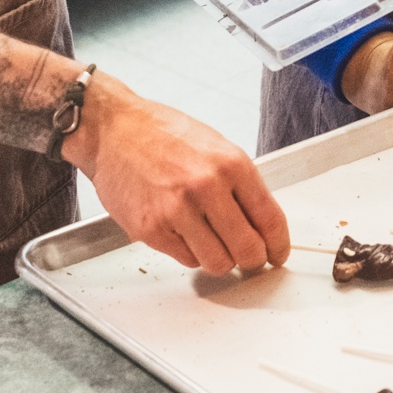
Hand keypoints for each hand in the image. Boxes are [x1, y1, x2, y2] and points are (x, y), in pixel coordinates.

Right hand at [68, 72, 290, 274]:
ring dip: (220, 259)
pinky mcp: (151, 229)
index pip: (270, 219)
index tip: (277, 253)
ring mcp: (177, 211)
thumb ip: (240, 184)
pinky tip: (182, 230)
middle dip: (253, 259)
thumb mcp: (216, 146)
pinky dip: (189, 252)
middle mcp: (207, 187)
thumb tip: (262, 223)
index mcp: (231, 164)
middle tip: (249, 258)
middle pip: (248, 250)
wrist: (113, 129)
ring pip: (218, 263)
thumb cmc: (163, 134)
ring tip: (211, 241)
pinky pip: (186, 259)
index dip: (278, 245)